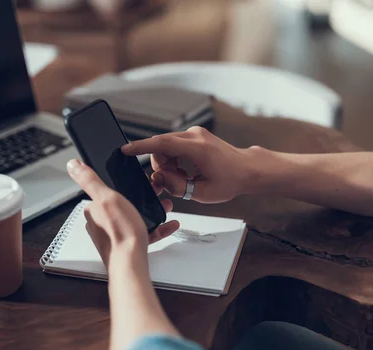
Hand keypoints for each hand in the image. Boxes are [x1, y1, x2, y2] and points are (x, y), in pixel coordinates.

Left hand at [66, 159, 178, 267]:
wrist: (131, 262)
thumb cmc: (120, 232)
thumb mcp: (106, 198)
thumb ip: (90, 180)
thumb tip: (73, 165)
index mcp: (94, 210)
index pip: (106, 192)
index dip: (124, 186)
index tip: (139, 182)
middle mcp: (101, 224)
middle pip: (123, 204)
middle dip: (142, 199)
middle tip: (156, 194)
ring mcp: (115, 235)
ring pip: (135, 218)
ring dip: (152, 211)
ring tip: (164, 206)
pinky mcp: (127, 245)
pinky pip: (145, 232)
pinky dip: (158, 228)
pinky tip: (168, 224)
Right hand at [122, 126, 254, 202]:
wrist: (247, 169)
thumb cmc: (230, 181)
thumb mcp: (202, 193)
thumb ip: (177, 187)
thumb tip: (158, 178)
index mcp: (197, 148)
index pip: (162, 144)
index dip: (141, 147)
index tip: (125, 150)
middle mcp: (195, 135)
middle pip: (161, 146)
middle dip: (160, 165)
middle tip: (173, 181)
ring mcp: (195, 133)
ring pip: (166, 146)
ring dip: (167, 163)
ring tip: (184, 178)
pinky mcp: (195, 135)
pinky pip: (173, 145)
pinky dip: (174, 159)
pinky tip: (186, 171)